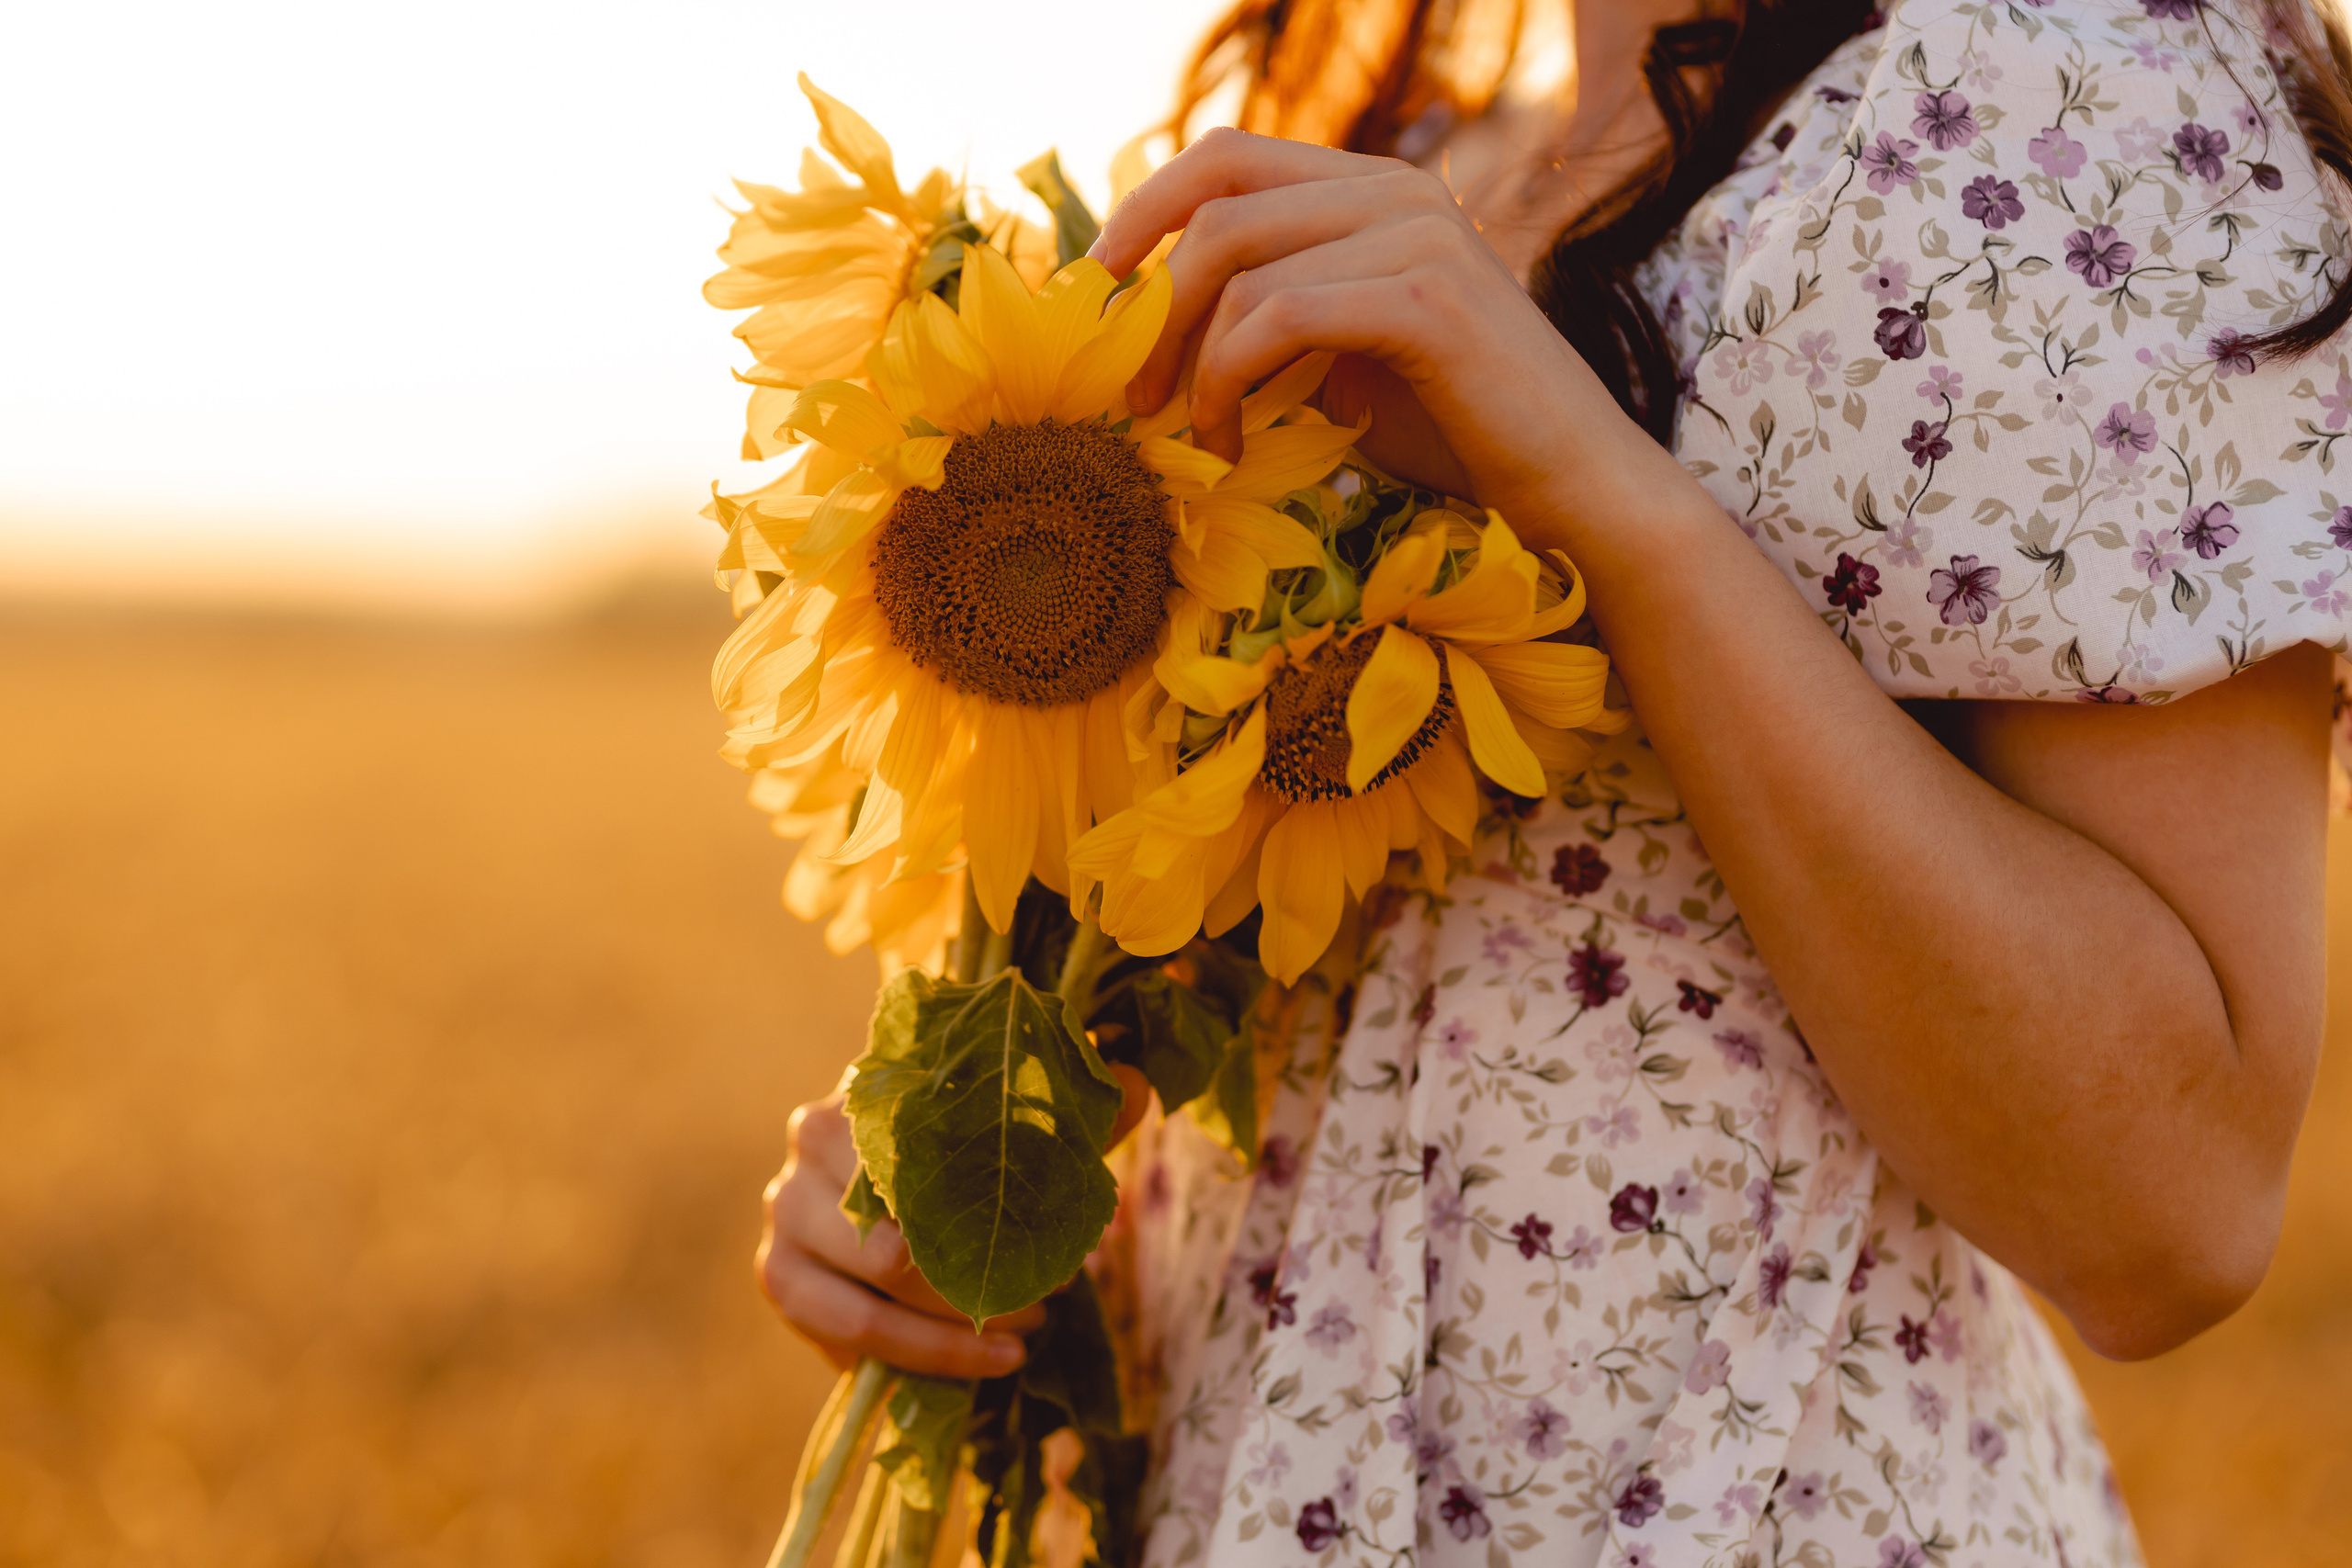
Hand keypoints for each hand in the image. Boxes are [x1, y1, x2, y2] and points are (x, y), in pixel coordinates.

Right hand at [757, 1070, 1153, 1378]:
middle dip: (975, 1294)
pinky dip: (911, 1360)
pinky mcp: (778, 1280)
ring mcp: (781, 1221)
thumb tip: (1140, 1082)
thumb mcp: (1018, 1119)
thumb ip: (1074, 1104)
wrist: (889, 1171)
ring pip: (867, 1307)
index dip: (990, 1222)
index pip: (917, 1172)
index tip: (1058, 1255)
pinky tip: (970, 1363)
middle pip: (891, 1253)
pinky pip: (844, 1339)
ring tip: (1015, 1344)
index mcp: (859, 1099)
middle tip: (1043, 1307)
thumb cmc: (966, 1140)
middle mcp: (803, 1154)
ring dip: (946, 1341)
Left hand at [1091, 128, 1677, 534]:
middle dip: (1152, 302)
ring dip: (1187, 358)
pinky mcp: (1425, 296)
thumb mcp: (1342, 358)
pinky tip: (1232, 439)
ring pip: (1237, 263)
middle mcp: (1395, 189)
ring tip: (1192, 434)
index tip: (1097, 293)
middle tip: (1131, 393)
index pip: (1225, 158)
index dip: (1143, 211)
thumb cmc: (1456, 436)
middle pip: (1216, 205)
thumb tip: (1155, 331)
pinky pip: (1277, 315)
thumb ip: (1274, 317)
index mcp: (1373, 189)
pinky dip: (1230, 381)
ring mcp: (1415, 233)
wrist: (1572, 491)